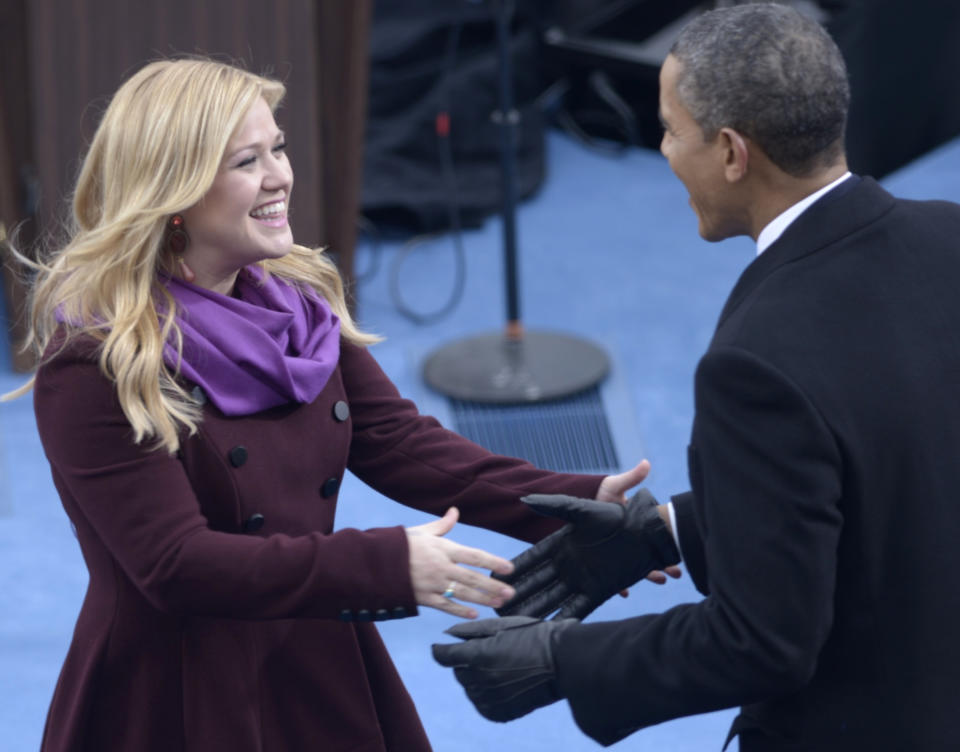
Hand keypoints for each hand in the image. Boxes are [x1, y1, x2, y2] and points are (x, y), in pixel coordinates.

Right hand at [406, 507, 515, 618]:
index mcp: (443, 549)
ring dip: (484, 599)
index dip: (493, 562)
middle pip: (473, 578)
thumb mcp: (422, 532)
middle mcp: (441, 567)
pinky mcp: (424, 598)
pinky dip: (461, 610)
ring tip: (500, 603)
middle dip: (493, 586)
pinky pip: (446, 606)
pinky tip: (475, 614)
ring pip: (463, 594)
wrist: (374, 563)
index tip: (509, 568)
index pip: (474, 556)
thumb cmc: (400, 545)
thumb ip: (442, 525)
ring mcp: (433, 584)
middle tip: (511, 593)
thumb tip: (455, 511)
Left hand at [432, 615, 577, 721]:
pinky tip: (500, 683)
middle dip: (464, 662)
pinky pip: (482, 704)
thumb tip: (448, 634)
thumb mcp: (501, 626)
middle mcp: (480, 679)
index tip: (439, 648)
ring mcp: (490, 698)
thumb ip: (471, 631)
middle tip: (485, 653)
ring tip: (497, 667)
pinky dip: (485, 695)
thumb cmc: (533, 637)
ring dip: (475, 678)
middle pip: (458, 672)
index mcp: (478, 656)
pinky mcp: (500, 712)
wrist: (563, 662)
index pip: (444, 656)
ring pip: (469, 688)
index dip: (440, 650)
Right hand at [494, 490, 680, 619]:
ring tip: (515, 622)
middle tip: (497, 607)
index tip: (495, 579)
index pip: (532, 560)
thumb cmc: (615, 517)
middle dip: (519, 595)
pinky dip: (563, 618)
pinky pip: (576, 608)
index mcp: (562, 545)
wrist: (645, 532)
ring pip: (552, 598)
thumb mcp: (582, 510)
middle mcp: (568, 565)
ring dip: (535, 609)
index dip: (515, 570)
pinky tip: (548, 629)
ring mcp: (582, 580)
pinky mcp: (598, 592)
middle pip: (538, 583)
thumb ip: (554, 506)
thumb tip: (524, 499)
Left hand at [595, 460, 681, 585]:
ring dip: (649, 575)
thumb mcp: (615, 486)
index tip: (678, 552)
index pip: (655, 539)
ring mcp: (616, 554)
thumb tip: (646, 463)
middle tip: (676, 572)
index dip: (667, 546)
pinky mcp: (602, 563)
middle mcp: (629, 542)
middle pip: (650, 556)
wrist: (578, 502)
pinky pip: (612, 578)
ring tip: (660, 579)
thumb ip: (631, 478)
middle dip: (665, 565)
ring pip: (635, 569)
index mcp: (635, 527)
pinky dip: (619, 586)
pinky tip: (625, 592)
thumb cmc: (599, 493)